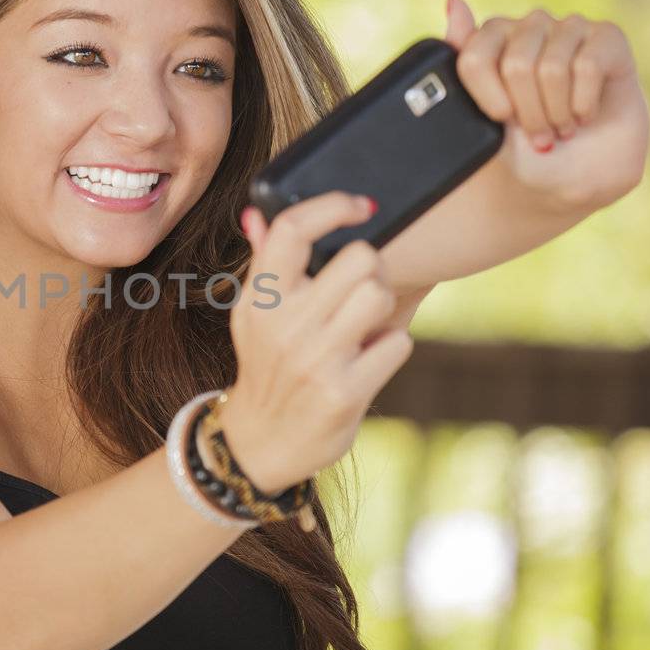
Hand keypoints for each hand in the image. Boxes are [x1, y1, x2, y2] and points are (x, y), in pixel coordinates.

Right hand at [218, 194, 414, 492]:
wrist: (262, 442)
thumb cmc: (267, 365)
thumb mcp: (252, 315)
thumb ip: (263, 263)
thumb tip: (258, 214)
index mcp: (261, 298)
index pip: (294, 230)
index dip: (333, 206)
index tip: (360, 207)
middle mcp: (285, 325)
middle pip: (360, 258)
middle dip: (371, 270)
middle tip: (361, 289)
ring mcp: (315, 360)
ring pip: (380, 296)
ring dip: (384, 308)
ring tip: (365, 325)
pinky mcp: (343, 393)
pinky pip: (397, 343)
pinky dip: (391, 347)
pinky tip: (369, 359)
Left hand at [445, 0, 649, 207]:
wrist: (579, 176)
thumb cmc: (526, 149)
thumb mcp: (481, 118)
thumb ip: (463, 57)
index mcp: (492, 40)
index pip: (474, 55)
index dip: (487, 97)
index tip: (502, 120)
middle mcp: (531, 25)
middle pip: (516, 64)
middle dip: (528, 114)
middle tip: (539, 135)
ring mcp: (571, 28)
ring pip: (551, 68)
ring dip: (557, 114)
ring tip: (562, 127)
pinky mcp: (609, 38)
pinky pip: (587, 66)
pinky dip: (584, 105)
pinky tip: (586, 114)